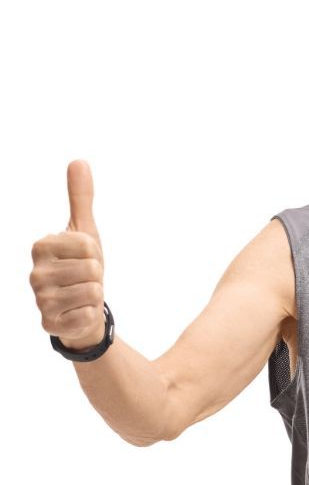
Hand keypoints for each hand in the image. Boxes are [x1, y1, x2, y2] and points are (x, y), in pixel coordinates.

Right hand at [30, 160, 105, 350]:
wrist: (81, 307)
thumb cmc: (82, 267)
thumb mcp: (85, 232)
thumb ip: (81, 198)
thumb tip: (79, 161)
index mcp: (41, 247)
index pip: (88, 245)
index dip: (95, 255)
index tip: (85, 260)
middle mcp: (35, 273)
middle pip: (92, 270)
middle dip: (97, 277)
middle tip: (85, 281)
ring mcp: (40, 300)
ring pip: (92, 292)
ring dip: (95, 296)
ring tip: (82, 296)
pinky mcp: (50, 323)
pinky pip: (88, 315)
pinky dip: (90, 315)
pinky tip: (78, 313)